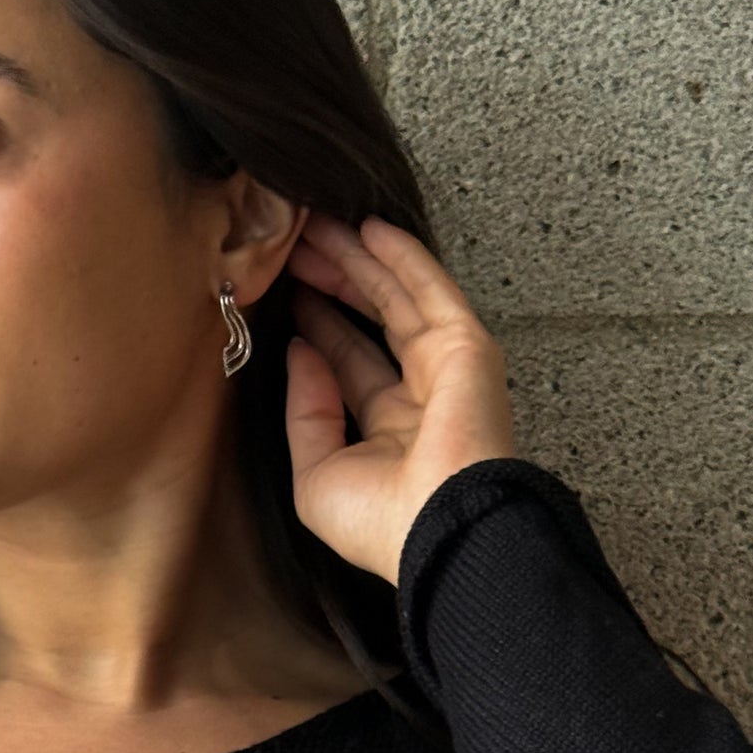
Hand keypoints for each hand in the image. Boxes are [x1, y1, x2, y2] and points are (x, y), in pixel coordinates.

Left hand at [281, 211, 519, 586]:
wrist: (437, 530)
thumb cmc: (380, 524)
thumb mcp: (316, 474)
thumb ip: (305, 411)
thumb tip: (300, 350)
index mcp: (388, 431)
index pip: (349, 362)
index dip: (319, 322)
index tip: (286, 289)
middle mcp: (420, 396)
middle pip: (371, 320)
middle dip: (333, 279)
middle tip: (296, 243)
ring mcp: (446, 368)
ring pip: (397, 296)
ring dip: (359, 257)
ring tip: (317, 222)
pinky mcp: (465, 346)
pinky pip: (430, 288)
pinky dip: (402, 256)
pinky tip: (369, 226)